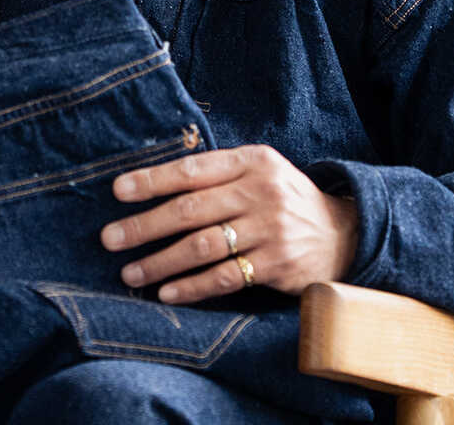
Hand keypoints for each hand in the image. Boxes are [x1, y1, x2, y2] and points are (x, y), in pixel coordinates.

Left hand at [100, 144, 357, 303]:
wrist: (343, 233)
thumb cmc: (281, 198)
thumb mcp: (256, 170)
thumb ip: (215, 173)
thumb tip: (151, 183)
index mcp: (250, 161)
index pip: (191, 170)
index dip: (151, 180)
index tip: (118, 191)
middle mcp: (259, 192)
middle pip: (190, 211)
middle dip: (144, 226)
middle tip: (110, 239)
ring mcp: (270, 230)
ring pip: (202, 247)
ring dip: (160, 262)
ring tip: (129, 273)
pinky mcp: (278, 265)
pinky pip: (225, 278)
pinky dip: (192, 287)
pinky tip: (167, 292)